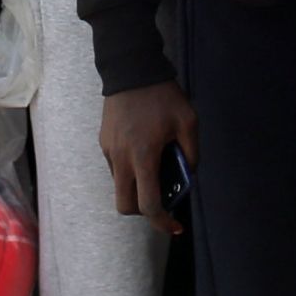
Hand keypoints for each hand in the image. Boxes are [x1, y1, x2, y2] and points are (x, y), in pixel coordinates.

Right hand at [100, 81, 197, 235]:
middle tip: (161, 200)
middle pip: (124, 206)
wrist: (131, 69)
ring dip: (137, 188)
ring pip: (119, 186)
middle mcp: (122, 159)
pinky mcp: (104, 143)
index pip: (148, 204)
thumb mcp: (188, 121)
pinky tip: (144, 150)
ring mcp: (109, 151)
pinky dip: (131, 171)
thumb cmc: (163, 95)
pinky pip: (117, 168)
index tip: (176, 226)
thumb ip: (191, 153)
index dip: (162, 222)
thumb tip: (187, 175)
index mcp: (144, 156)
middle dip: (143, 211)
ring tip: (156, 167)